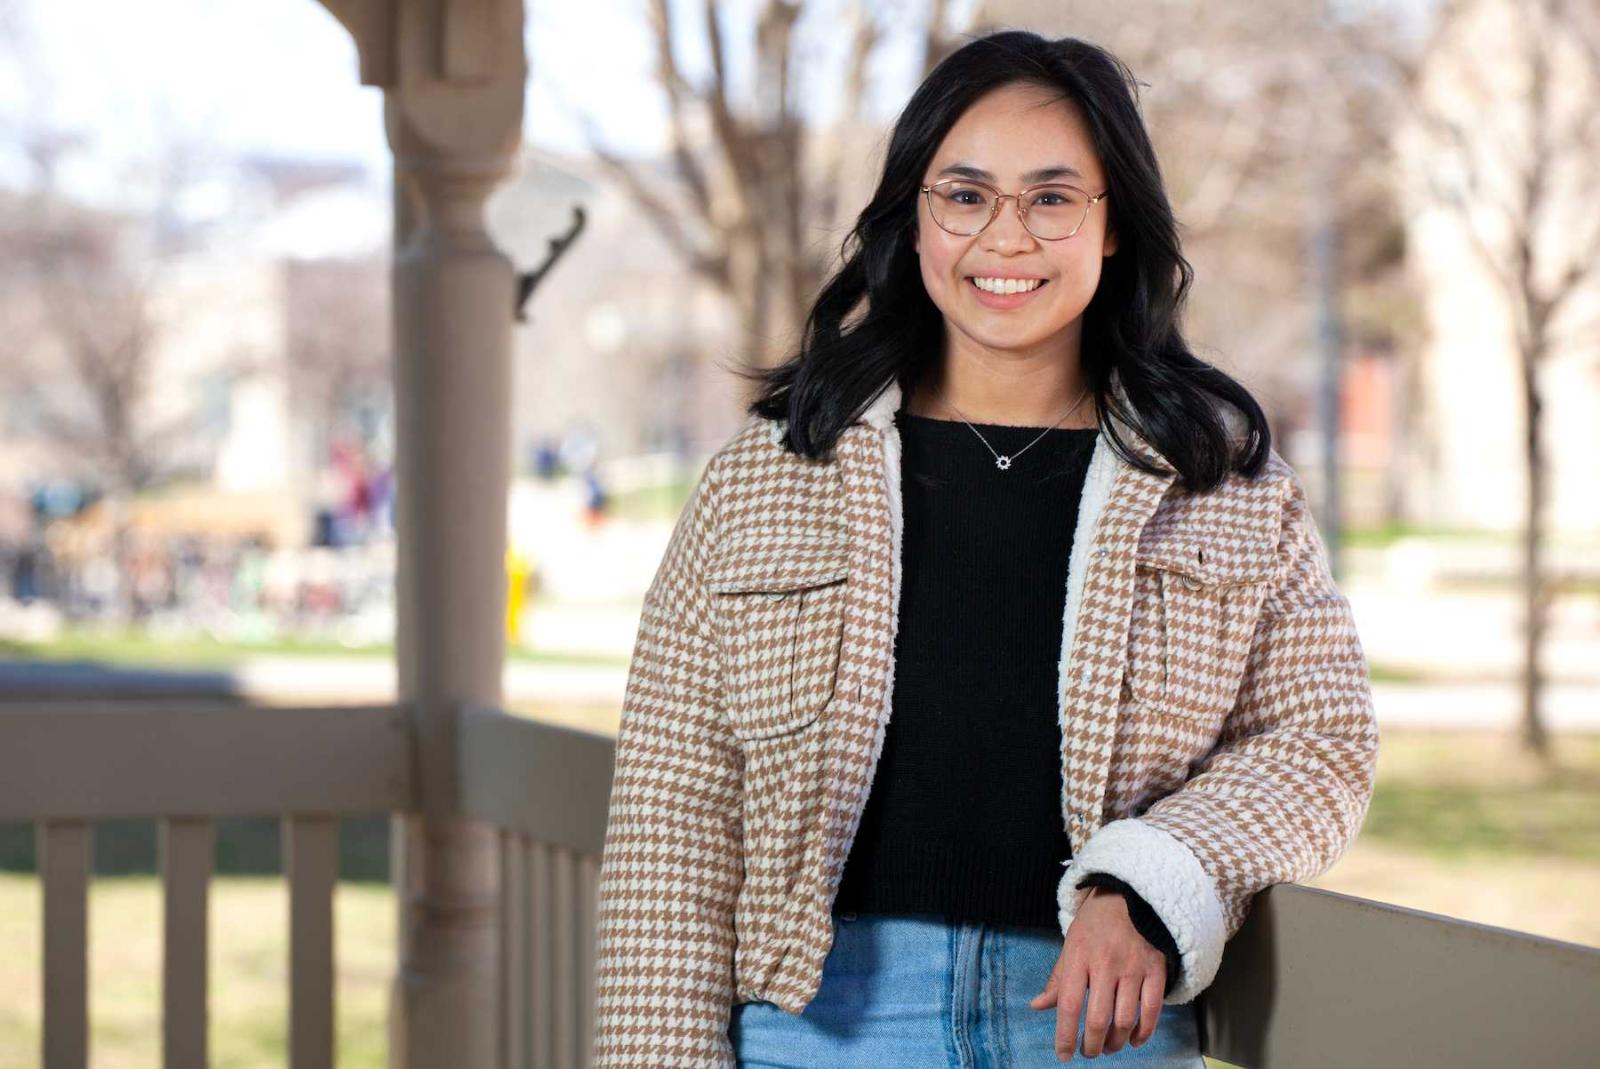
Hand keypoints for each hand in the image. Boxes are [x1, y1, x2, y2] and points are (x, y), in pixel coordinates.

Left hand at [1028, 884, 1166, 1059]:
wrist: (1130, 896)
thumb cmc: (1095, 925)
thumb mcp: (1070, 945)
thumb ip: (1058, 980)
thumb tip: (1037, 1006)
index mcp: (1078, 956)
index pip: (1069, 1005)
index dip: (1065, 1035)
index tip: (1063, 1055)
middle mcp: (1105, 963)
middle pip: (1098, 1019)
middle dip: (1092, 1045)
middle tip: (1089, 1053)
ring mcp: (1133, 967)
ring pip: (1125, 1019)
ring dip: (1116, 1042)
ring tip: (1109, 1047)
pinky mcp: (1156, 969)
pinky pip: (1151, 1010)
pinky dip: (1143, 1032)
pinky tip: (1134, 1040)